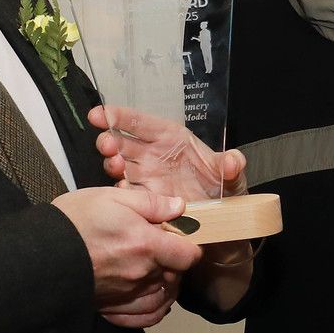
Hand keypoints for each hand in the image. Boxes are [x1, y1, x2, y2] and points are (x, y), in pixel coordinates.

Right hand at [52, 185, 201, 325]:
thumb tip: (180, 207)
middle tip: (162, 249)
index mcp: (145, 245)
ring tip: (158, 271)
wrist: (39, 252)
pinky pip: (146, 317)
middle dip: (175, 263)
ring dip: (167, 285)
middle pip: (177, 275)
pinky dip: (156, 309)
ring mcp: (127, 294)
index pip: (189, 255)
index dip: (190, 245)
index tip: (180, 237)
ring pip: (165, 297)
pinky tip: (154, 297)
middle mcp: (141, 274)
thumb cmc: (75, 221)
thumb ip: (151, 203)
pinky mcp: (113, 308)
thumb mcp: (113, 197)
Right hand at [88, 103, 245, 203]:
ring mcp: (146, 176)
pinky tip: (121, 191)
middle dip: (110, 140)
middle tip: (107, 144)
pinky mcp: (145, 197)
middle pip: (123, 142)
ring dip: (113, 163)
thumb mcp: (233, 174)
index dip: (119, 116)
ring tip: (114, 165)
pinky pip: (128, 192)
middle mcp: (152, 154)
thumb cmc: (225, 188)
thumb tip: (233, 161)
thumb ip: (232, 165)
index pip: (140, 123)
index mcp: (170, 138)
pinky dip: (122, 191)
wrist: (222, 218)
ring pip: (120, 165)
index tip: (100, 114)